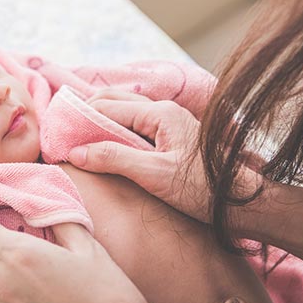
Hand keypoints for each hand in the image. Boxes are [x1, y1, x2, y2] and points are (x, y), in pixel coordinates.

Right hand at [69, 90, 256, 223]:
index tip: (58, 138)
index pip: (105, 107)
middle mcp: (162, 110)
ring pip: (122, 111)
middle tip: (64, 136)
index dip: (79, 121)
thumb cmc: (202, 190)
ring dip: (99, 123)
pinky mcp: (170, 135)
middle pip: (112, 101)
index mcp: (158, 113)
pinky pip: (133, 125)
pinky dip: (113, 131)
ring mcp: (168, 121)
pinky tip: (103, 147)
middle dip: (86, 115)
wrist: (244, 202)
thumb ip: (114, 159)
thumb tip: (75, 152)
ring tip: (78, 142)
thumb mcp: (153, 176)